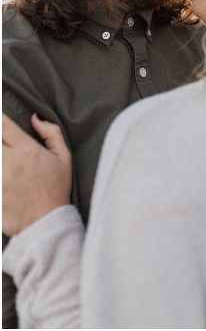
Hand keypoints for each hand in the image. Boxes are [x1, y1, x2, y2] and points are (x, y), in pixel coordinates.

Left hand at [2, 114, 71, 236]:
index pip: (3, 124)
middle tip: (2, 145)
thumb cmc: (55, 190)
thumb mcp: (64, 158)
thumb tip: (35, 118)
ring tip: (3, 163)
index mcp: (27, 150)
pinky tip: (1, 177)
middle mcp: (9, 161)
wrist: (45, 222)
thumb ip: (51, 134)